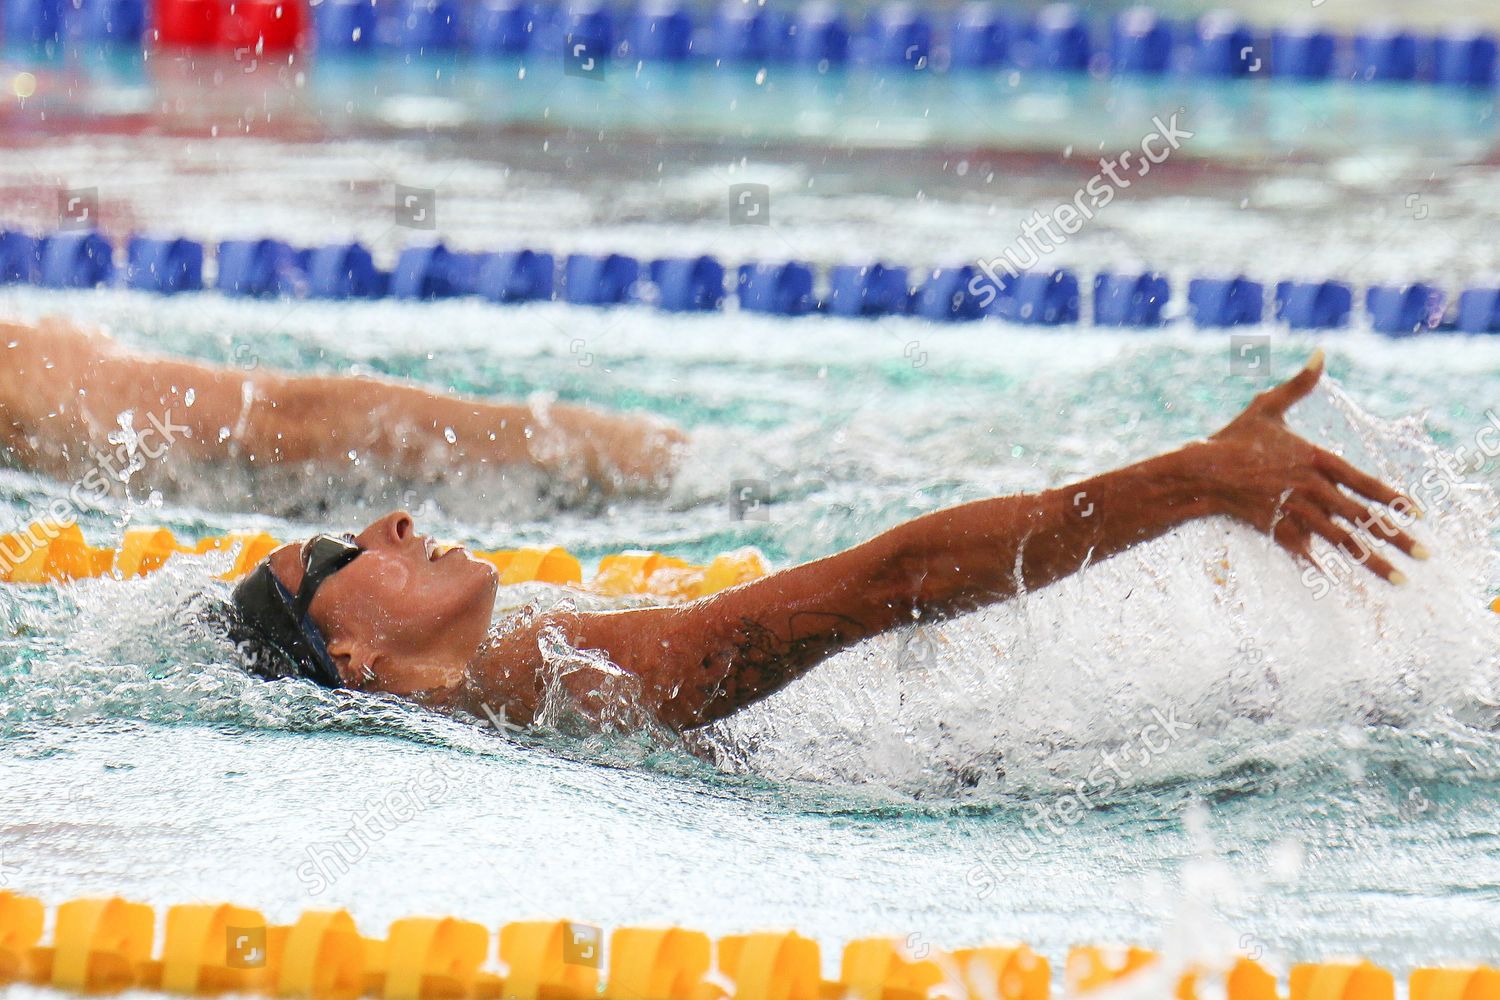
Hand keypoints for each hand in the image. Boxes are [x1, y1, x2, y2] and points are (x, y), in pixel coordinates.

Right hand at [1192, 349, 1426, 583]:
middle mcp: (1312, 487)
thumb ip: (1299, 384)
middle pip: (1363, 517)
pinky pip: (1307, 552)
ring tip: (1398, 580)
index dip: (1394, 498)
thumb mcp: (1267, 408)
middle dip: (1397, 538)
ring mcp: (1295, 511)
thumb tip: (1320, 352)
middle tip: (1425, 554)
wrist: (1200, 472)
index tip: (1418, 513)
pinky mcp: (1276, 529)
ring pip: (1342, 540)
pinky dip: (1325, 569)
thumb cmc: (1233, 439)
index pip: (1366, 482)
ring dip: (1372, 562)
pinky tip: (1341, 585)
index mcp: (1316, 459)